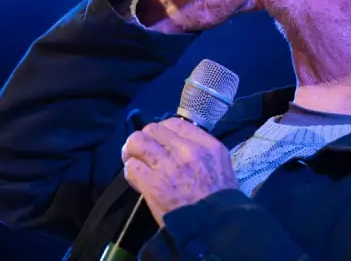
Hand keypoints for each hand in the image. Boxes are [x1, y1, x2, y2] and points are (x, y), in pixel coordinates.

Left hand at [121, 117, 239, 227]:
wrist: (215, 227)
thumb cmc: (219, 198)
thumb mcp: (219, 163)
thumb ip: (200, 149)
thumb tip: (176, 143)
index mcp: (206, 144)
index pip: (175, 123)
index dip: (162, 130)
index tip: (160, 141)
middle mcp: (186, 150)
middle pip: (153, 129)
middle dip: (145, 138)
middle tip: (143, 150)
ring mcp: (168, 166)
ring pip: (137, 142)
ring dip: (132, 151)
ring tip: (133, 159)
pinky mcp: (152, 184)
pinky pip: (132, 167)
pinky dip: (131, 171)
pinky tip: (136, 179)